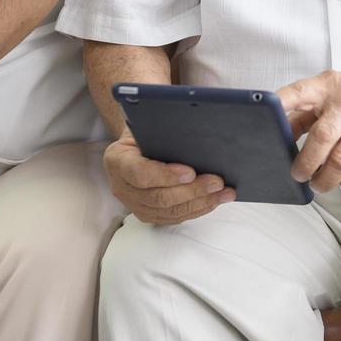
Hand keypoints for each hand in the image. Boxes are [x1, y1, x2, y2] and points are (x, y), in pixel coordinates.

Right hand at [103, 131, 234, 224]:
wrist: (137, 143)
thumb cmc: (145, 129)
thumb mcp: (148, 123)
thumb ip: (163, 130)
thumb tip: (196, 131)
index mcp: (117, 160)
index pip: (139, 173)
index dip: (165, 175)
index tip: (191, 171)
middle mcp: (121, 186)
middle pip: (158, 197)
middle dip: (192, 191)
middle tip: (217, 182)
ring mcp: (134, 204)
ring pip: (169, 211)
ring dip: (200, 203)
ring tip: (224, 193)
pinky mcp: (148, 214)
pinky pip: (174, 217)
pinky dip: (197, 209)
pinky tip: (215, 200)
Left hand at [277, 70, 340, 191]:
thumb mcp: (329, 92)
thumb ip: (303, 112)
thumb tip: (276, 135)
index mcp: (328, 86)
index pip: (299, 92)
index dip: (282, 104)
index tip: (264, 113)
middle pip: (322, 137)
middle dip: (306, 163)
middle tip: (298, 175)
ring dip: (325, 179)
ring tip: (318, 184)